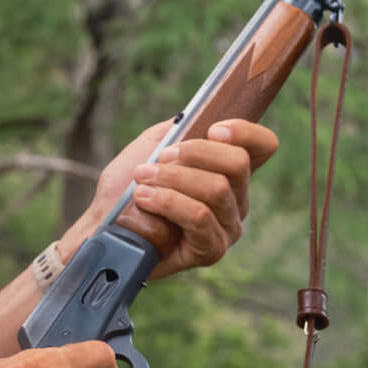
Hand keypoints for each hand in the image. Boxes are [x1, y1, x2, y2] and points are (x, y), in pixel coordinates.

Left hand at [76, 119, 281, 279]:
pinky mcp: (211, 250)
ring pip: (217, 189)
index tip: (212, 129)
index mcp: (228, 172)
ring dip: (172, 179)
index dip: (245, 131)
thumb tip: (202, 117)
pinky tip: (144, 199)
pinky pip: (199, 217)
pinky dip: (168, 202)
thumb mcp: (152, 146)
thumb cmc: (127, 188)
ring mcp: (227, 227)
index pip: (264, 146)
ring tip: (141, 180)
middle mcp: (237, 200)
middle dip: (193, 153)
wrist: (103, 226)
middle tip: (160, 159)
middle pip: (238, 163)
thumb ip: (180, 129)